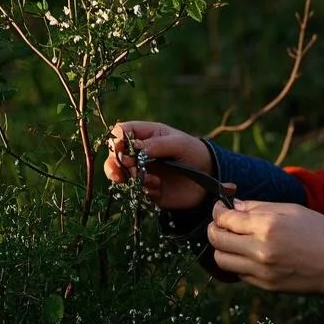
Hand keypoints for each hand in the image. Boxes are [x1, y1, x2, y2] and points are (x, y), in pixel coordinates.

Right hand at [103, 120, 235, 209]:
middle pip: (113, 155)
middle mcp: (139, 153)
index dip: (117, 139)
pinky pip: (134, 191)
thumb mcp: (180, 144)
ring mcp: (141, 171)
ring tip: (146, 180)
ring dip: (127, 178)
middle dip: (115, 163)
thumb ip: (157, 144)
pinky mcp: (146, 189)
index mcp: (147, 135)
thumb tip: (134, 148)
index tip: (121, 148)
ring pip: (119, 175)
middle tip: (127, 168)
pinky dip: (142, 190)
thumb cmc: (195, 153)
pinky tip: (158, 187)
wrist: (210, 178)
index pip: (121, 131)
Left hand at [208, 201, 323, 306]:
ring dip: (221, 248)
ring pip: (222, 260)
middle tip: (220, 222)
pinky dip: (236, 262)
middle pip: (218, 240)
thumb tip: (234, 205)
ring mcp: (261, 271)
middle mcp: (260, 250)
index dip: (218, 211)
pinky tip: (247, 253)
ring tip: (231, 239)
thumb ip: (260, 207)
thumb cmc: (322, 232)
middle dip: (214, 228)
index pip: (226, 219)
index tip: (220, 207)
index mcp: (268, 226)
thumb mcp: (293, 210)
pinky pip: (238, 273)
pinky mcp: (264, 286)